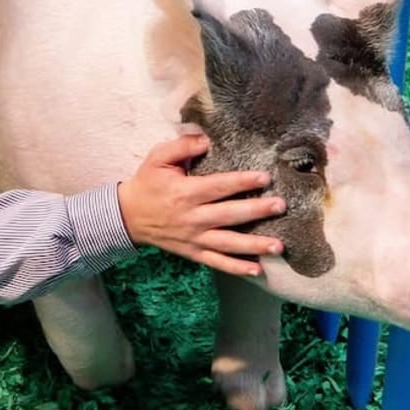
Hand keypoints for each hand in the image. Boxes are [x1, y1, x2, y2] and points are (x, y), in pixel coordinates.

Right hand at [116, 128, 285, 277]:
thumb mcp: (158, 157)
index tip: (264, 178)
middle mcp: (192, 218)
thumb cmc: (147, 182)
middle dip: (257, 211)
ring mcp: (194, 238)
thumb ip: (182, 146)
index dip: (242, 182)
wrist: (128, 216)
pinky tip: (258, 269)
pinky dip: (237, 268)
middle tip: (281, 206)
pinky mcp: (194, 253)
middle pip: (230, 215)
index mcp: (185, 192)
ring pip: (228, 244)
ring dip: (255, 245)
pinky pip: (218, 262)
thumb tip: (206, 140)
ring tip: (278, 246)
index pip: (219, 186)